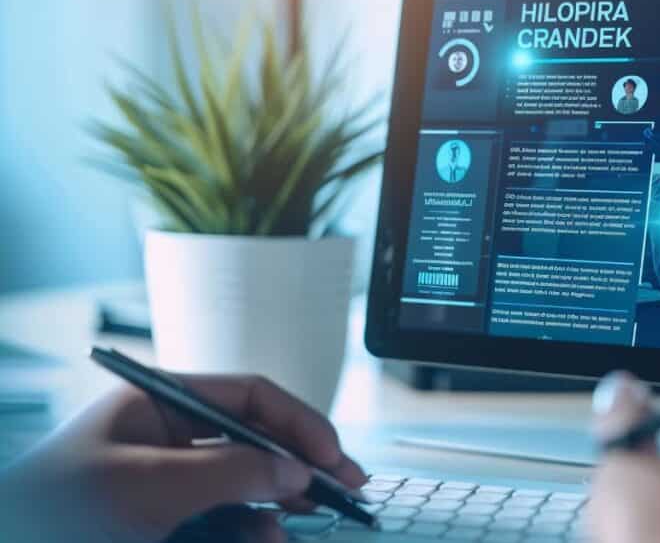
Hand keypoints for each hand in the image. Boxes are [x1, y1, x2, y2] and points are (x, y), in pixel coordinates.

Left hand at [0, 373, 367, 542]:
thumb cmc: (52, 514)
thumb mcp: (149, 486)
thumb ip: (230, 472)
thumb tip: (295, 471)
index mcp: (159, 404)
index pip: (248, 396)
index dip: (298, 421)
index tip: (331, 456)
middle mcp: (167, 438)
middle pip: (253, 439)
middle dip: (297, 464)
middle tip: (342, 488)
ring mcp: (165, 483)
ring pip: (243, 484)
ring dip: (275, 504)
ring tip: (301, 523)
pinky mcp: (161, 523)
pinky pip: (220, 520)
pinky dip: (248, 530)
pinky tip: (265, 540)